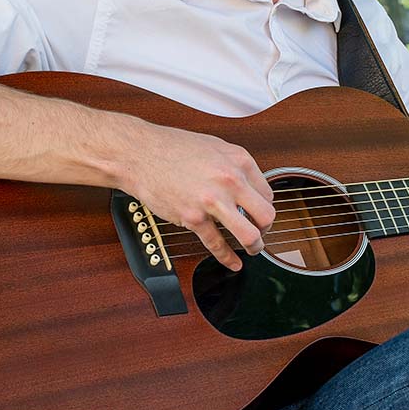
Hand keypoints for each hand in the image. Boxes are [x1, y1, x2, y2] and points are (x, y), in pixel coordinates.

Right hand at [119, 121, 274, 271]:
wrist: (140, 154)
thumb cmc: (173, 148)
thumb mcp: (215, 146)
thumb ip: (235, 165)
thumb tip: (248, 184)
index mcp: (239, 160)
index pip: (268, 193)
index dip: (264, 207)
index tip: (259, 215)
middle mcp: (231, 180)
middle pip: (266, 215)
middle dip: (267, 229)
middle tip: (262, 234)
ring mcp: (213, 201)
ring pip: (249, 234)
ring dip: (254, 247)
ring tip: (252, 249)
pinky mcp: (193, 217)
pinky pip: (216, 244)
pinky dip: (227, 258)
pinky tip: (232, 263)